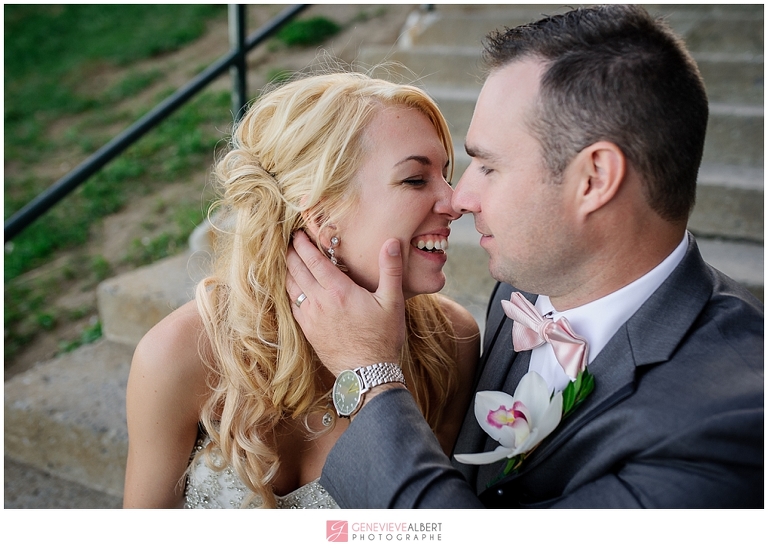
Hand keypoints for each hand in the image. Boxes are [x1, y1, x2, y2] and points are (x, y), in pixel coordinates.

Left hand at [286, 231, 405, 374]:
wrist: (367, 373)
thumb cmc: (383, 337)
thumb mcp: (392, 302)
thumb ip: (390, 270)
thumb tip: (392, 242)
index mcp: (338, 291)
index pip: (313, 260)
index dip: (303, 244)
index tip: (298, 233)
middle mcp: (319, 302)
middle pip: (296, 270)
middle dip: (291, 253)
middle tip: (289, 241)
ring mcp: (310, 317)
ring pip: (290, 287)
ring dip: (287, 271)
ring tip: (288, 260)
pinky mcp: (307, 331)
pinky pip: (291, 305)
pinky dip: (288, 291)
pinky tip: (291, 288)